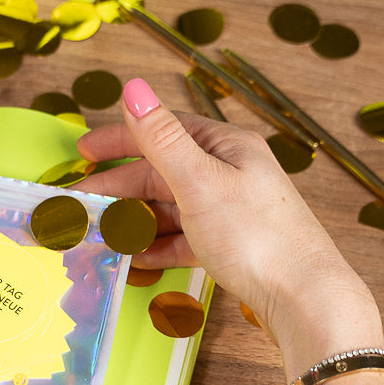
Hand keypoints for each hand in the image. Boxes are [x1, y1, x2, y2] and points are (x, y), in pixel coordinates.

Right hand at [77, 79, 382, 376]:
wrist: (302, 298)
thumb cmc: (258, 237)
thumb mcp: (199, 182)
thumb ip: (160, 138)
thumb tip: (134, 87)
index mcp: (226, 148)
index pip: (164, 131)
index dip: (120, 138)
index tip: (83, 151)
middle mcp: (231, 174)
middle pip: (162, 173)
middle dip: (119, 189)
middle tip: (80, 205)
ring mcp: (232, 212)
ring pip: (171, 208)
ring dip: (134, 220)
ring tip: (101, 235)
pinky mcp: (233, 246)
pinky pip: (185, 239)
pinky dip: (158, 246)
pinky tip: (136, 257)